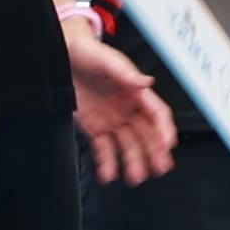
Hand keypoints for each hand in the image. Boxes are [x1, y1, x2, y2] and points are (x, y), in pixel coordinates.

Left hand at [65, 19, 178, 183]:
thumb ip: (126, 72)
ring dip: (134, 162)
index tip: (168, 144)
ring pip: (128, 145)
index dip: (164, 129)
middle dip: (155, 152)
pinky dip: (107, 163)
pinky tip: (109, 174)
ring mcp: (112, 119)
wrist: (62, 56)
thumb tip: (146, 82)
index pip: (157, 114)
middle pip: (147, 134)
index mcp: (136, 92)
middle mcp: (128, 108)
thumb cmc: (87, 53)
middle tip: (160, 168)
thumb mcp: (107, 60)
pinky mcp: (95, 127)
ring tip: (135, 177)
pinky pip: (104, 148)